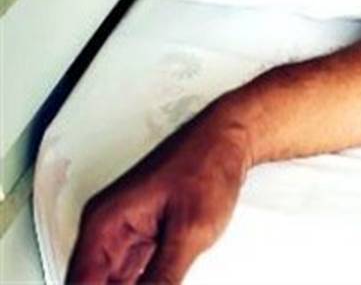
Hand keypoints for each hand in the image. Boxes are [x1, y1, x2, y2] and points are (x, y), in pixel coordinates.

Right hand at [67, 111, 252, 284]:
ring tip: (159, 282)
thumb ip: (163, 277)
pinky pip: (132, 272)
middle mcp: (108, 226)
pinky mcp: (145, 233)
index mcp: (105, 221)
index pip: (81, 282)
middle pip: (93, 282)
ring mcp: (126, 230)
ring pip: (111, 280)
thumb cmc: (209, 163)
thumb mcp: (190, 230)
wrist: (231, 138)